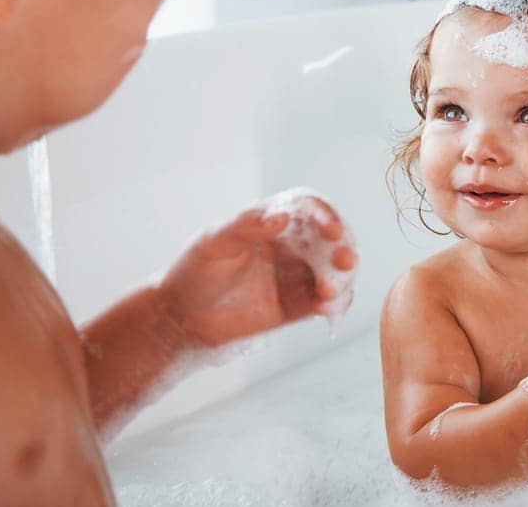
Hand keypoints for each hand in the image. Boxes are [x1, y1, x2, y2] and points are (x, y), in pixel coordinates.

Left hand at [157, 194, 357, 349]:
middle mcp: (293, 245)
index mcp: (275, 221)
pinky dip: (335, 304)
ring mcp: (298, 274)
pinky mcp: (300, 304)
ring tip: (329, 294)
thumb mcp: (214, 242)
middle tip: (345, 261)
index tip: (330, 231)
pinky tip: (327, 309)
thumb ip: (246, 225)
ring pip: (336, 271)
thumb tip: (281, 217)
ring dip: (342, 279)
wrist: (182, 318)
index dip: (325, 216)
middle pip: (332, 240)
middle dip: (344, 248)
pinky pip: (327, 301)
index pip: (309, 210)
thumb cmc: (195, 271)